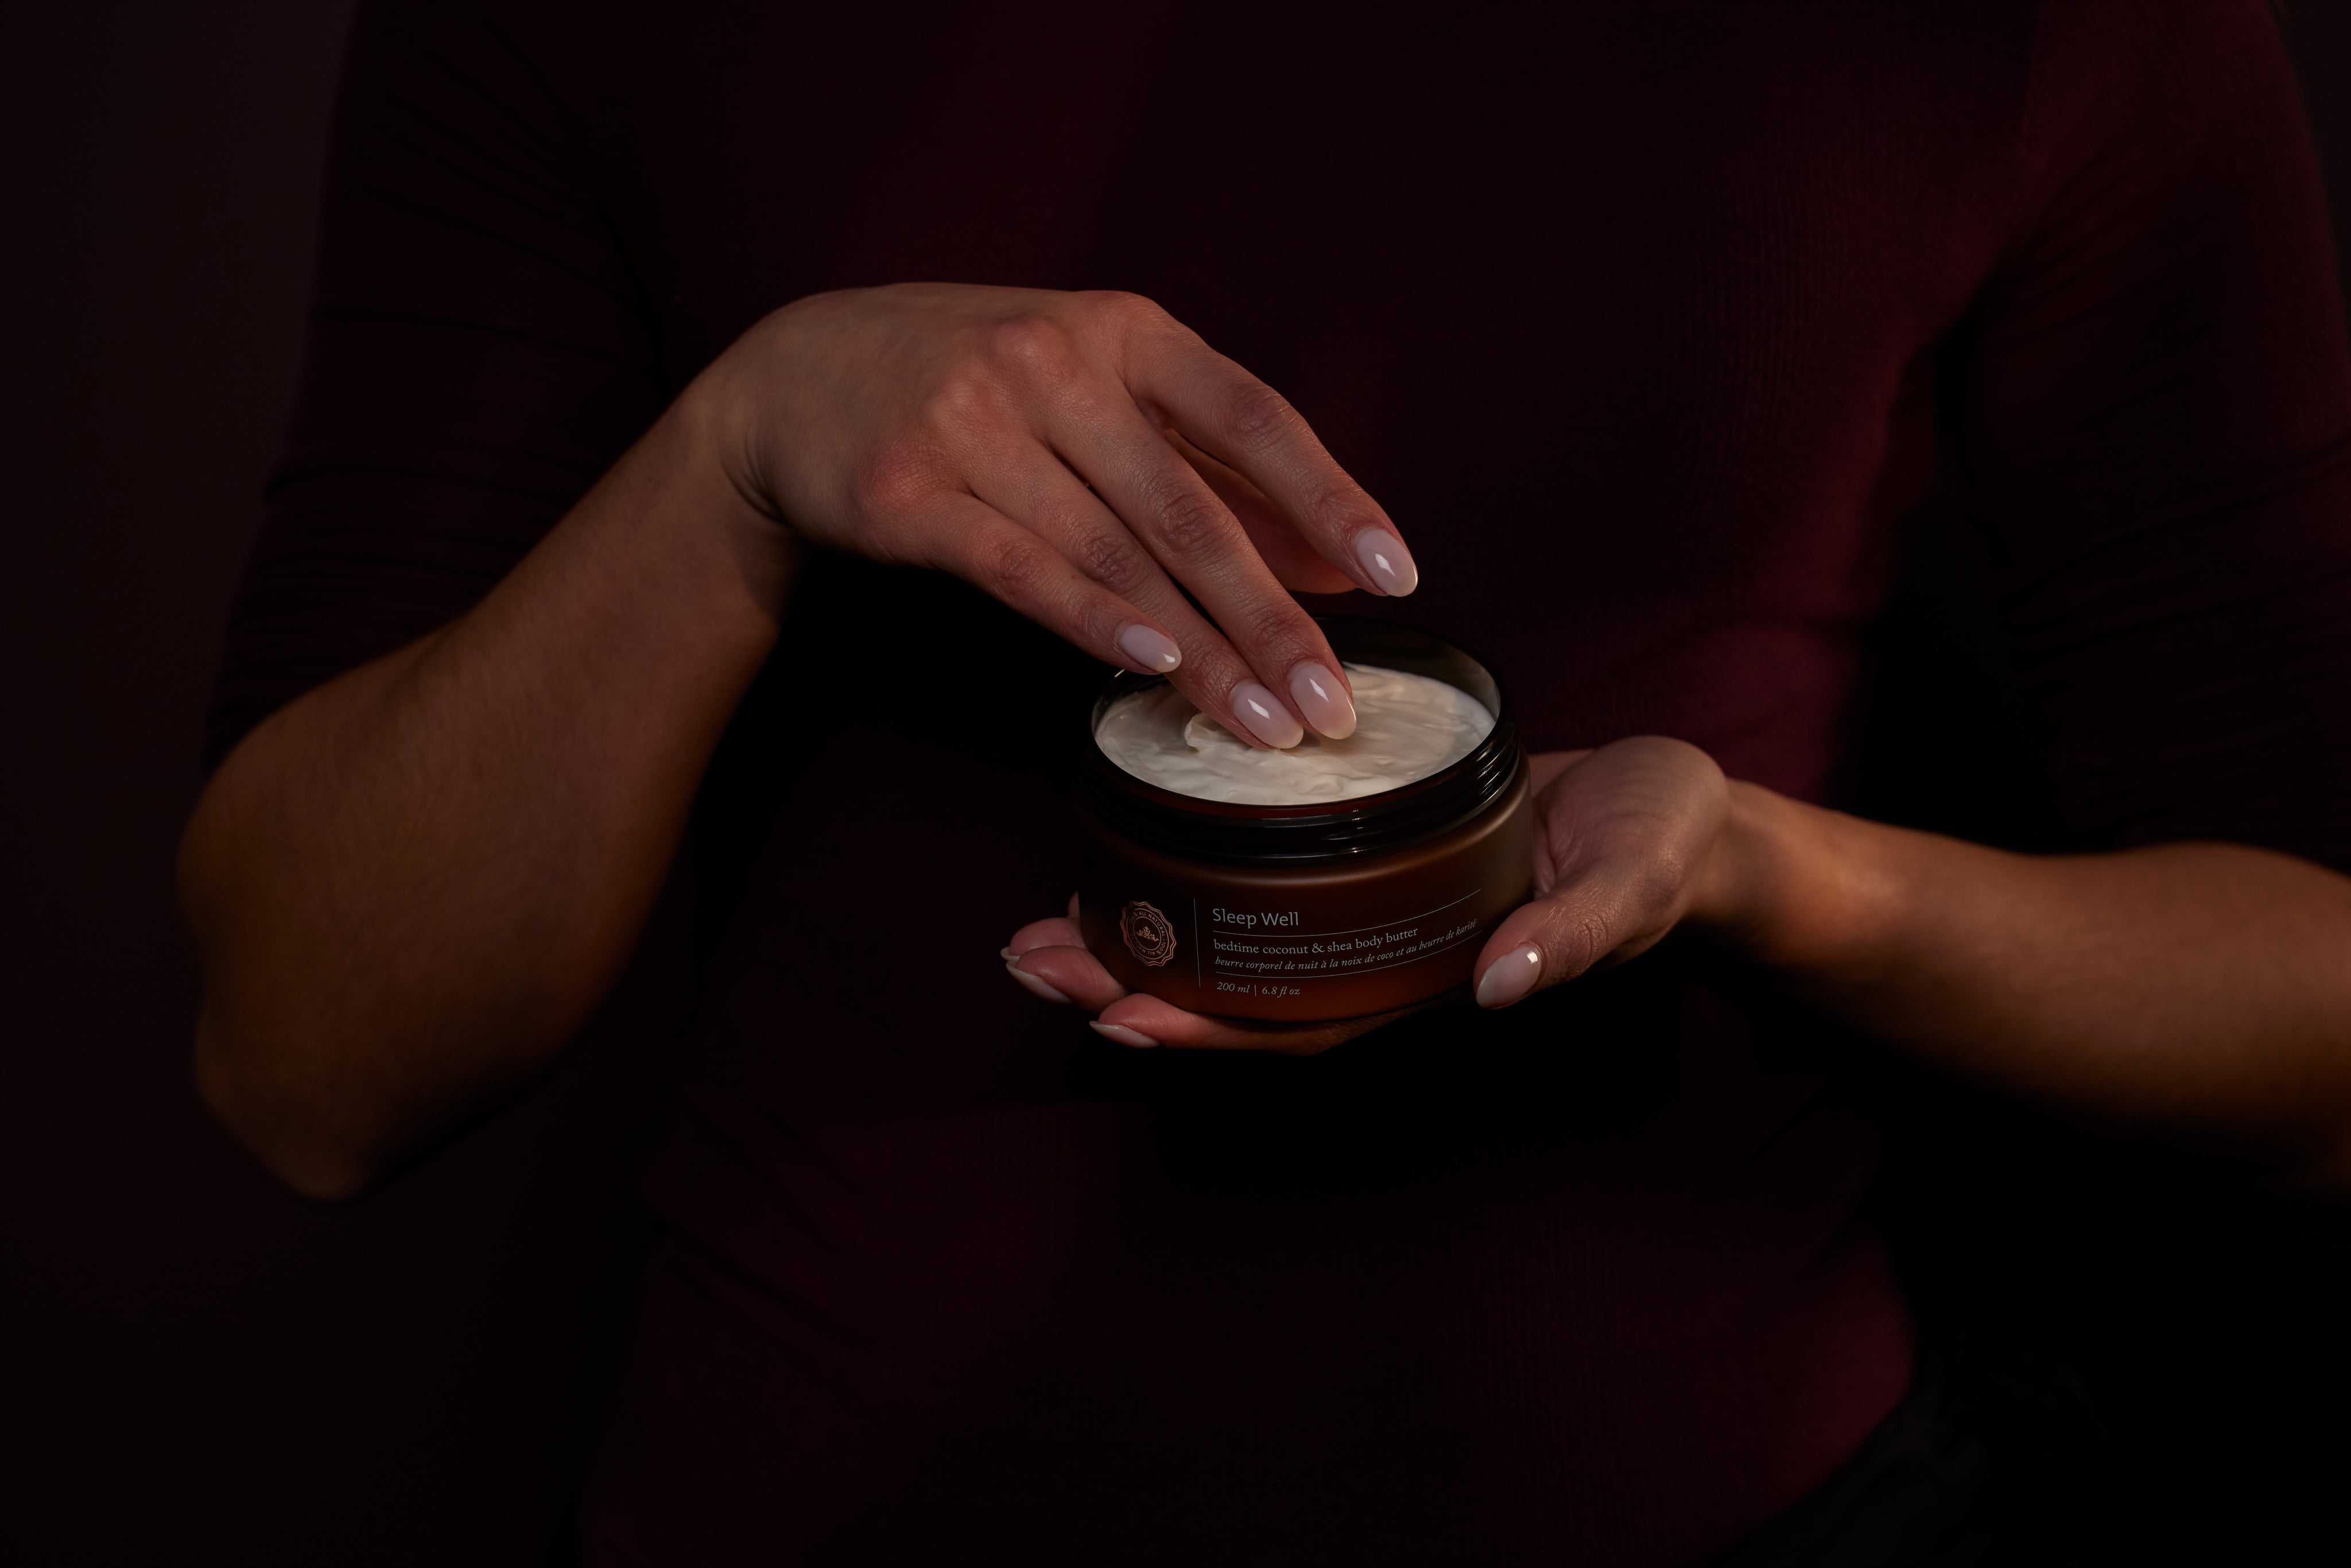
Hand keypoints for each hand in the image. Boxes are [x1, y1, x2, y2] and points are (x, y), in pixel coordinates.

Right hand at [692, 283, 1419, 744]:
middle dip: (1271, 617)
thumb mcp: (1099, 392)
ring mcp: (972, 423)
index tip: (1396, 576)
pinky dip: (1094, 620)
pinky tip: (1155, 671)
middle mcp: (1052, 362)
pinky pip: (1020, 568)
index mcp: (1122, 329)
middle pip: (1189, 507)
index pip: (1252, 416)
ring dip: (1201, 651)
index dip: (1329, 497)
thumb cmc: (974, 387)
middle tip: (1331, 704)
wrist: (794, 377)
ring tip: (1262, 724)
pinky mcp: (906, 492)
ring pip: (1114, 552)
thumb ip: (1213, 470)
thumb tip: (1333, 562)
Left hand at [1003, 738, 1738, 1049]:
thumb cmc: (1659, 851)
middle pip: (1236, 991)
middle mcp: (1378, 952)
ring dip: (1141, 932)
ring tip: (1046, 915)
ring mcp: (1365, 904)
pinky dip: (1194, 861)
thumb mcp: (1627, 884)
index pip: (1298, 1025)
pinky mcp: (1366, 842)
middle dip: (1130, 984)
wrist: (1674, 811)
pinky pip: (1265, 866)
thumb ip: (1570, 935)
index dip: (1207, 1029)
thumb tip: (1498, 987)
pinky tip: (1134, 834)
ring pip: (1235, 936)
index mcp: (1427, 978)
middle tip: (1028, 958)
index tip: (1116, 1018)